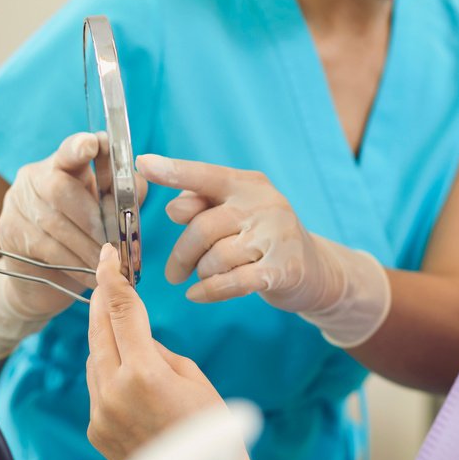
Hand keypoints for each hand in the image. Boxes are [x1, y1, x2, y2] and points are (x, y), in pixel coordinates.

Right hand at [0, 132, 144, 315]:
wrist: (40, 277)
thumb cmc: (81, 236)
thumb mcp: (105, 211)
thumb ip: (123, 195)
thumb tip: (136, 185)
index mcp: (63, 163)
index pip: (70, 149)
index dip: (80, 147)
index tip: (93, 145)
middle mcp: (35, 177)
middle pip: (60, 189)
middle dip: (93, 218)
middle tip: (114, 243)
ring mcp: (17, 202)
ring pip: (54, 223)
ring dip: (87, 246)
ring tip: (109, 263)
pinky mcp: (8, 230)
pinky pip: (46, 247)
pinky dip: (74, 262)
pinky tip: (91, 274)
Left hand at [86, 243, 223, 459]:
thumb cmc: (212, 430)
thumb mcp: (192, 376)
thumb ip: (156, 351)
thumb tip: (135, 338)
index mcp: (143, 372)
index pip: (120, 311)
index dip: (111, 278)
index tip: (106, 256)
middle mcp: (114, 392)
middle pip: (98, 331)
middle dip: (102, 301)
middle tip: (106, 277)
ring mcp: (101, 413)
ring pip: (94, 359)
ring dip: (106, 339)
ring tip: (126, 330)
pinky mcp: (96, 430)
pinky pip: (97, 388)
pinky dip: (109, 373)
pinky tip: (131, 375)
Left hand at [135, 154, 390, 346]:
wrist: (316, 269)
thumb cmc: (263, 238)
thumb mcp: (235, 215)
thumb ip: (203, 207)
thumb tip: (173, 208)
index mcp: (247, 184)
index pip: (206, 175)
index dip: (174, 171)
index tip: (143, 165)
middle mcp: (265, 204)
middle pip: (203, 227)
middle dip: (181, 254)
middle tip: (172, 273)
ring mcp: (277, 236)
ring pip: (216, 257)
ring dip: (201, 273)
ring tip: (201, 278)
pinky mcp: (284, 269)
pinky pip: (234, 282)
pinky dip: (209, 291)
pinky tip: (197, 295)